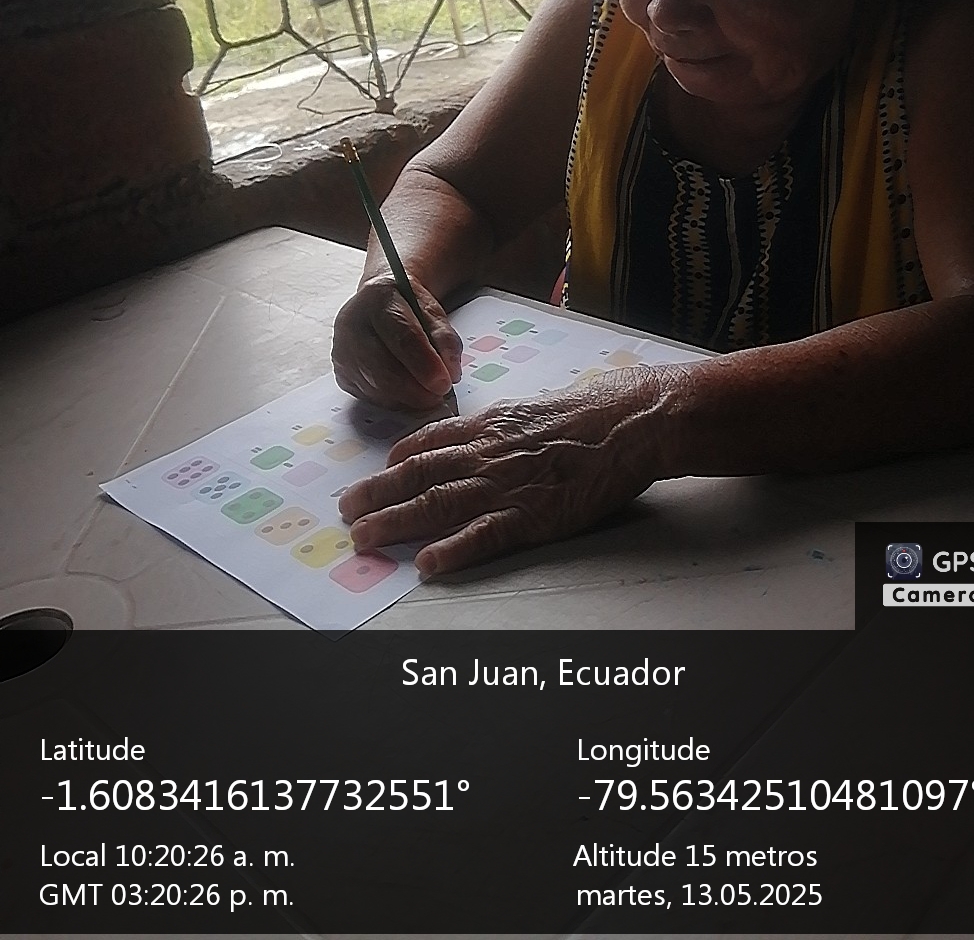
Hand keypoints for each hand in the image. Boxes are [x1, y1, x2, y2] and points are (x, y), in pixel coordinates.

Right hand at [332, 273, 462, 410]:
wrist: (379, 304)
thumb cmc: (408, 307)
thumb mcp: (432, 311)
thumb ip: (445, 339)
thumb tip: (451, 374)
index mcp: (377, 298)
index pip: (402, 336)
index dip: (424, 364)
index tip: (444, 383)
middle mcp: (350, 324)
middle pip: (383, 369)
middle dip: (415, 390)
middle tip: (439, 396)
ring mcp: (342, 351)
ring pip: (376, 388)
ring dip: (406, 398)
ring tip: (426, 392)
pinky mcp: (341, 373)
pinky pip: (370, 397)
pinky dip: (394, 400)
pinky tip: (406, 391)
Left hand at [337, 370, 672, 574]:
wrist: (626, 422)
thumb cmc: (589, 414)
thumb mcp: (533, 409)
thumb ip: (502, 427)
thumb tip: (482, 434)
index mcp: (488, 426)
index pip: (429, 443)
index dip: (398, 461)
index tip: (379, 472)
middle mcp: (485, 454)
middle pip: (417, 475)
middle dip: (377, 493)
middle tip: (347, 511)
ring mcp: (504, 485)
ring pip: (435, 505)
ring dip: (395, 522)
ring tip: (365, 538)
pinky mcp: (530, 516)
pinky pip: (481, 536)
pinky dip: (451, 551)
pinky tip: (427, 564)